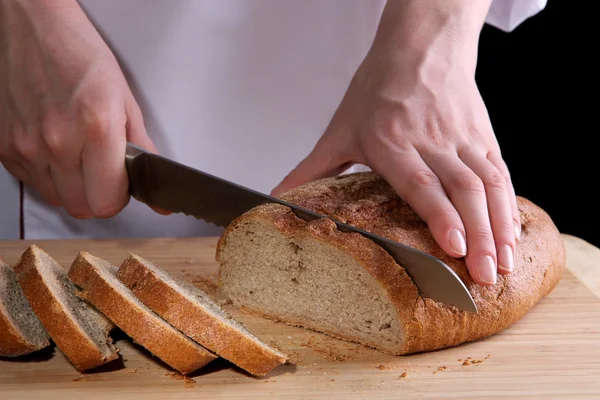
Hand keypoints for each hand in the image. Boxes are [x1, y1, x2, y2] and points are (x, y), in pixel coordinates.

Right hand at [0, 0, 157, 218]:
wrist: (33, 28)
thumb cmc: (82, 58)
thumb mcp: (125, 102)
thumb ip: (144, 154)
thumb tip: (161, 200)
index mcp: (96, 127)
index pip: (108, 202)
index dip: (119, 196)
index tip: (121, 183)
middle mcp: (57, 141)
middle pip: (83, 208)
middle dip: (98, 195)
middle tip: (103, 169)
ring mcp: (26, 146)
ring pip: (58, 200)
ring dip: (73, 187)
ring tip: (78, 154)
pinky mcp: (5, 148)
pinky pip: (33, 184)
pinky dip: (48, 175)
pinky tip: (55, 147)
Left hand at [272, 0, 519, 285]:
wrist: (420, 46)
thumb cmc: (378, 87)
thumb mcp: (340, 128)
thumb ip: (313, 168)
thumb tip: (276, 197)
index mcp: (392, 140)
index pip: (420, 182)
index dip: (440, 215)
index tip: (454, 246)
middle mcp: (432, 141)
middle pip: (462, 189)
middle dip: (478, 235)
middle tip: (484, 275)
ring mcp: (461, 139)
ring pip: (488, 184)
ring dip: (499, 226)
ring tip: (504, 263)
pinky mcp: (481, 136)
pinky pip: (500, 172)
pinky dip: (508, 205)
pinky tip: (511, 233)